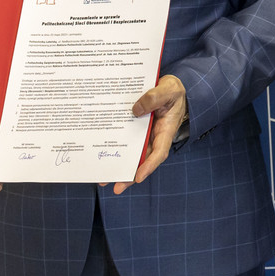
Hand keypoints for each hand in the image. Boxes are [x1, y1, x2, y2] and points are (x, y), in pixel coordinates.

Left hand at [114, 74, 186, 193]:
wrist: (169, 87)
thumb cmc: (172, 90)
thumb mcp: (168, 89)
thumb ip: (154, 97)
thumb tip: (134, 110)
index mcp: (166, 130)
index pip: (160, 152)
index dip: (149, 165)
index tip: (139, 177)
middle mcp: (154, 137)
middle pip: (143, 160)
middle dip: (130, 176)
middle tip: (117, 187)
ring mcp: (144, 135)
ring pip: (133, 155)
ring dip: (120, 167)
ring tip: (103, 179)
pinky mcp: (135, 131)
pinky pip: (126, 143)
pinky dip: (115, 151)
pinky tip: (101, 157)